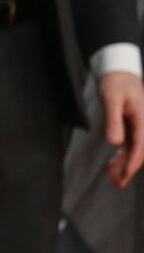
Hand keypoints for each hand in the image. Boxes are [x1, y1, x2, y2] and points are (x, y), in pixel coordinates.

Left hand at [98, 70, 143, 187]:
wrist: (119, 69)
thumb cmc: (115, 82)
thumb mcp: (111, 99)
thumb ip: (113, 121)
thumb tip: (114, 143)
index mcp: (142, 119)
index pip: (139, 146)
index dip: (132, 163)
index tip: (123, 175)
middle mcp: (143, 124)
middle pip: (139, 151)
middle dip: (129, 168)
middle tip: (117, 183)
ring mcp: (138, 124)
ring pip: (134, 148)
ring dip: (125, 162)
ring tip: (112, 176)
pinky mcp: (131, 124)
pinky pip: (130, 143)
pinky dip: (122, 153)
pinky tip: (113, 162)